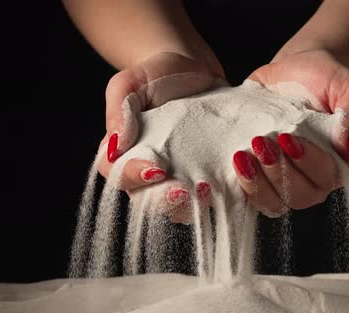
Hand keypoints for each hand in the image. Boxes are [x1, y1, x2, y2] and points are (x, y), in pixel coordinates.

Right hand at [98, 52, 222, 218]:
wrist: (194, 70)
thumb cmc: (155, 74)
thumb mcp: (130, 83)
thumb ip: (119, 109)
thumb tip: (116, 145)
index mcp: (123, 155)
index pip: (119, 175)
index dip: (134, 177)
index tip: (155, 168)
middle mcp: (148, 175)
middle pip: (150, 202)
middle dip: (167, 201)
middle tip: (186, 190)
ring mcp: (179, 179)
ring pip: (182, 207)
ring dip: (195, 204)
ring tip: (211, 189)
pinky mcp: (208, 177)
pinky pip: (213, 196)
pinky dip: (222, 195)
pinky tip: (233, 184)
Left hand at [233, 50, 348, 216]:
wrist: (292, 70)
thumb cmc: (325, 78)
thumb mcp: (348, 85)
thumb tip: (348, 148)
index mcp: (342, 162)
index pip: (328, 176)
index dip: (308, 162)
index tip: (287, 137)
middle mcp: (316, 179)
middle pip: (300, 196)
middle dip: (279, 172)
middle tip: (260, 142)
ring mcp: (287, 181)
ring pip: (275, 202)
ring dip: (258, 182)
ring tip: (243, 155)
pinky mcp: (262, 178)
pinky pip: (253, 196)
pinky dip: (243, 184)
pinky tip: (236, 160)